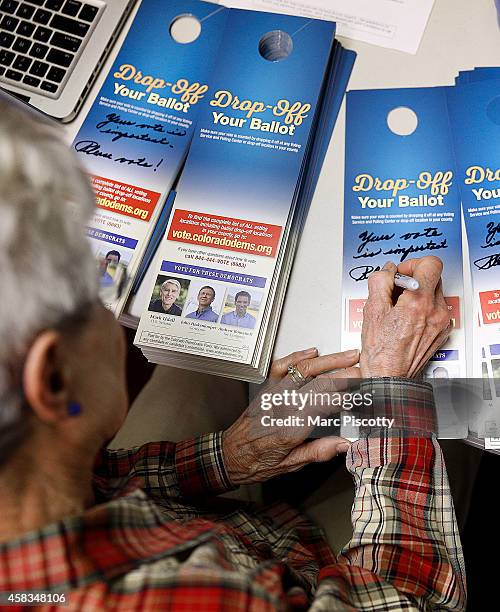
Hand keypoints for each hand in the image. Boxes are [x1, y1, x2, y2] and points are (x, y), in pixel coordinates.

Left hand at [222, 348, 359, 485]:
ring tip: (348, 356)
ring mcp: (273, 395)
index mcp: (289, 429)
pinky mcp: (266, 389)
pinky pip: (281, 367)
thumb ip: (318, 452)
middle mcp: (281, 407)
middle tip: (362, 371)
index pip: (321, 405)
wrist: (230, 455)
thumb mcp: (290, 465)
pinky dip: (297, 356)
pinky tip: (314, 352)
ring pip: (302, 370)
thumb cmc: (258, 462)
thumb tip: (346, 444)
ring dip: (328, 361)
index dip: (343, 395)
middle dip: (342, 374)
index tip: (361, 391)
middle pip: (316, 383)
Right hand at [360, 256, 451, 377]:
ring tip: (400, 308)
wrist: (390, 377)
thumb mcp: (372, 311)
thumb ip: (380, 282)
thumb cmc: (381, 352)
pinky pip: (436, 308)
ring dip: (418, 293)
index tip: (401, 274)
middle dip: (413, 278)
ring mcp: (441, 322)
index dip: (413, 263)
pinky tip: (407, 319)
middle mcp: (435, 311)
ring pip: (434, 292)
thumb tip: (387, 271)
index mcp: (418, 303)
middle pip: (433, 276)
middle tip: (397, 290)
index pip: (430, 263)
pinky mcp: (442, 330)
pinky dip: (423, 308)